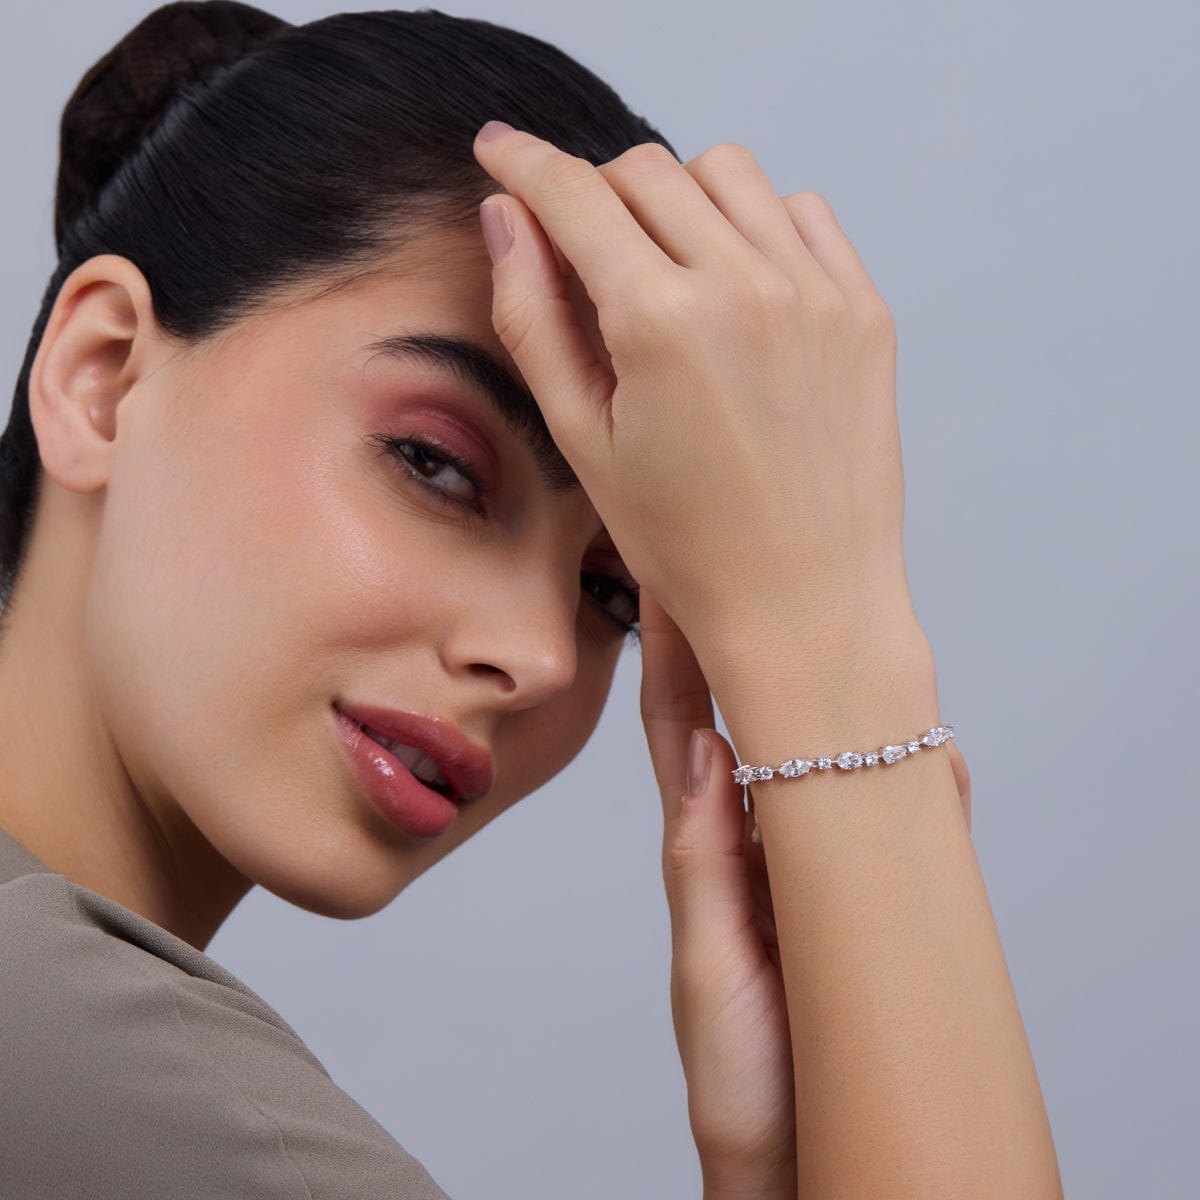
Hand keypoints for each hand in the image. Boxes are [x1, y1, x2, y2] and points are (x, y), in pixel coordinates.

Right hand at [472, 123, 913, 648]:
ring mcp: (816, 292)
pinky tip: (737, 284)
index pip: (574, 196)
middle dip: (597, 190)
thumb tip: (504, 216)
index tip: (498, 147)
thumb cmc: (686, 542)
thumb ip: (532, 316)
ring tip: (666, 270)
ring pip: (728, 174)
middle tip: (583, 246)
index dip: (523, 162)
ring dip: (679, 198)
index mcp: (660, 322)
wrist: (806, 602)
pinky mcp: (863, 311)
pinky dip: (757, 223)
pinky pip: (802, 213)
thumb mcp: (583, 439)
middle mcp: (744, 286)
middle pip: (647, 170)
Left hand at [639, 588, 973, 1194]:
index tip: (668, 580)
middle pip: (764, 727)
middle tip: (768, 573)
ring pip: (837, 765)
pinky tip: (938, 755)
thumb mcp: (709, 963)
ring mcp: (822, 869)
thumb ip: (704, 861)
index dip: (675, 656)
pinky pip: (904, 831)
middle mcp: (764, 843)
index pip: (687, 730)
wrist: (798, 1160)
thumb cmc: (738, 1070)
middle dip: (762, 651)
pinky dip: (923, 787)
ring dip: (846, 705)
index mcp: (708, 849)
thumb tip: (702, 748)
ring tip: (856, 637)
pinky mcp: (875, 904)